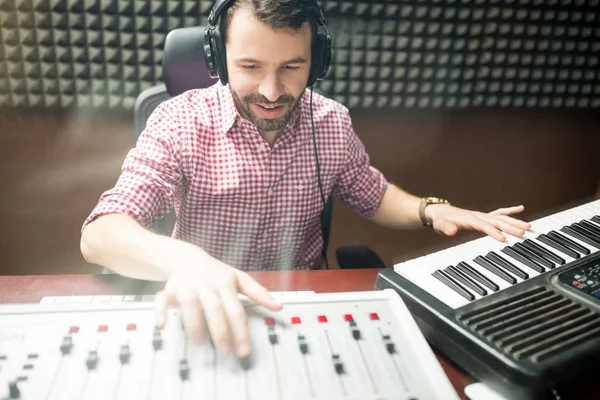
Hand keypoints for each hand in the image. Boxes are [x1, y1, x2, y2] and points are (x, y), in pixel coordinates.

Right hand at [153, 246, 281, 357]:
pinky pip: (161, 299)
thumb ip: (258, 293)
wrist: (185, 257)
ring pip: (190, 303)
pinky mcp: (169, 289)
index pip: (236, 310)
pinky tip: (162, 325)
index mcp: (225, 284)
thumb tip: (278, 306)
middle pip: (215, 309)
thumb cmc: (215, 272)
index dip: (240, 331)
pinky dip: (160, 311)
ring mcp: (187, 286)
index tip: (244, 351)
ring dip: (193, 323)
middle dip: (220, 332)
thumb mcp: (238, 278)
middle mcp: (207, 285)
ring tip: (199, 342)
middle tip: (225, 352)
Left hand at [425, 204, 531, 241]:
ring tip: (528, 226)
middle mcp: (478, 215)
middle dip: (510, 227)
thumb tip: (452, 231)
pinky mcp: (483, 216)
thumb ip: (446, 228)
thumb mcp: (439, 225)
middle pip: (496, 221)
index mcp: (469, 219)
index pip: (483, 226)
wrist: (438, 212)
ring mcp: (481, 215)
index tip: (503, 238)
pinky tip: (520, 208)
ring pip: (501, 217)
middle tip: (523, 232)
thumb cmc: (440, 220)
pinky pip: (498, 212)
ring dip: (514, 221)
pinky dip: (509, 211)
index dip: (493, 232)